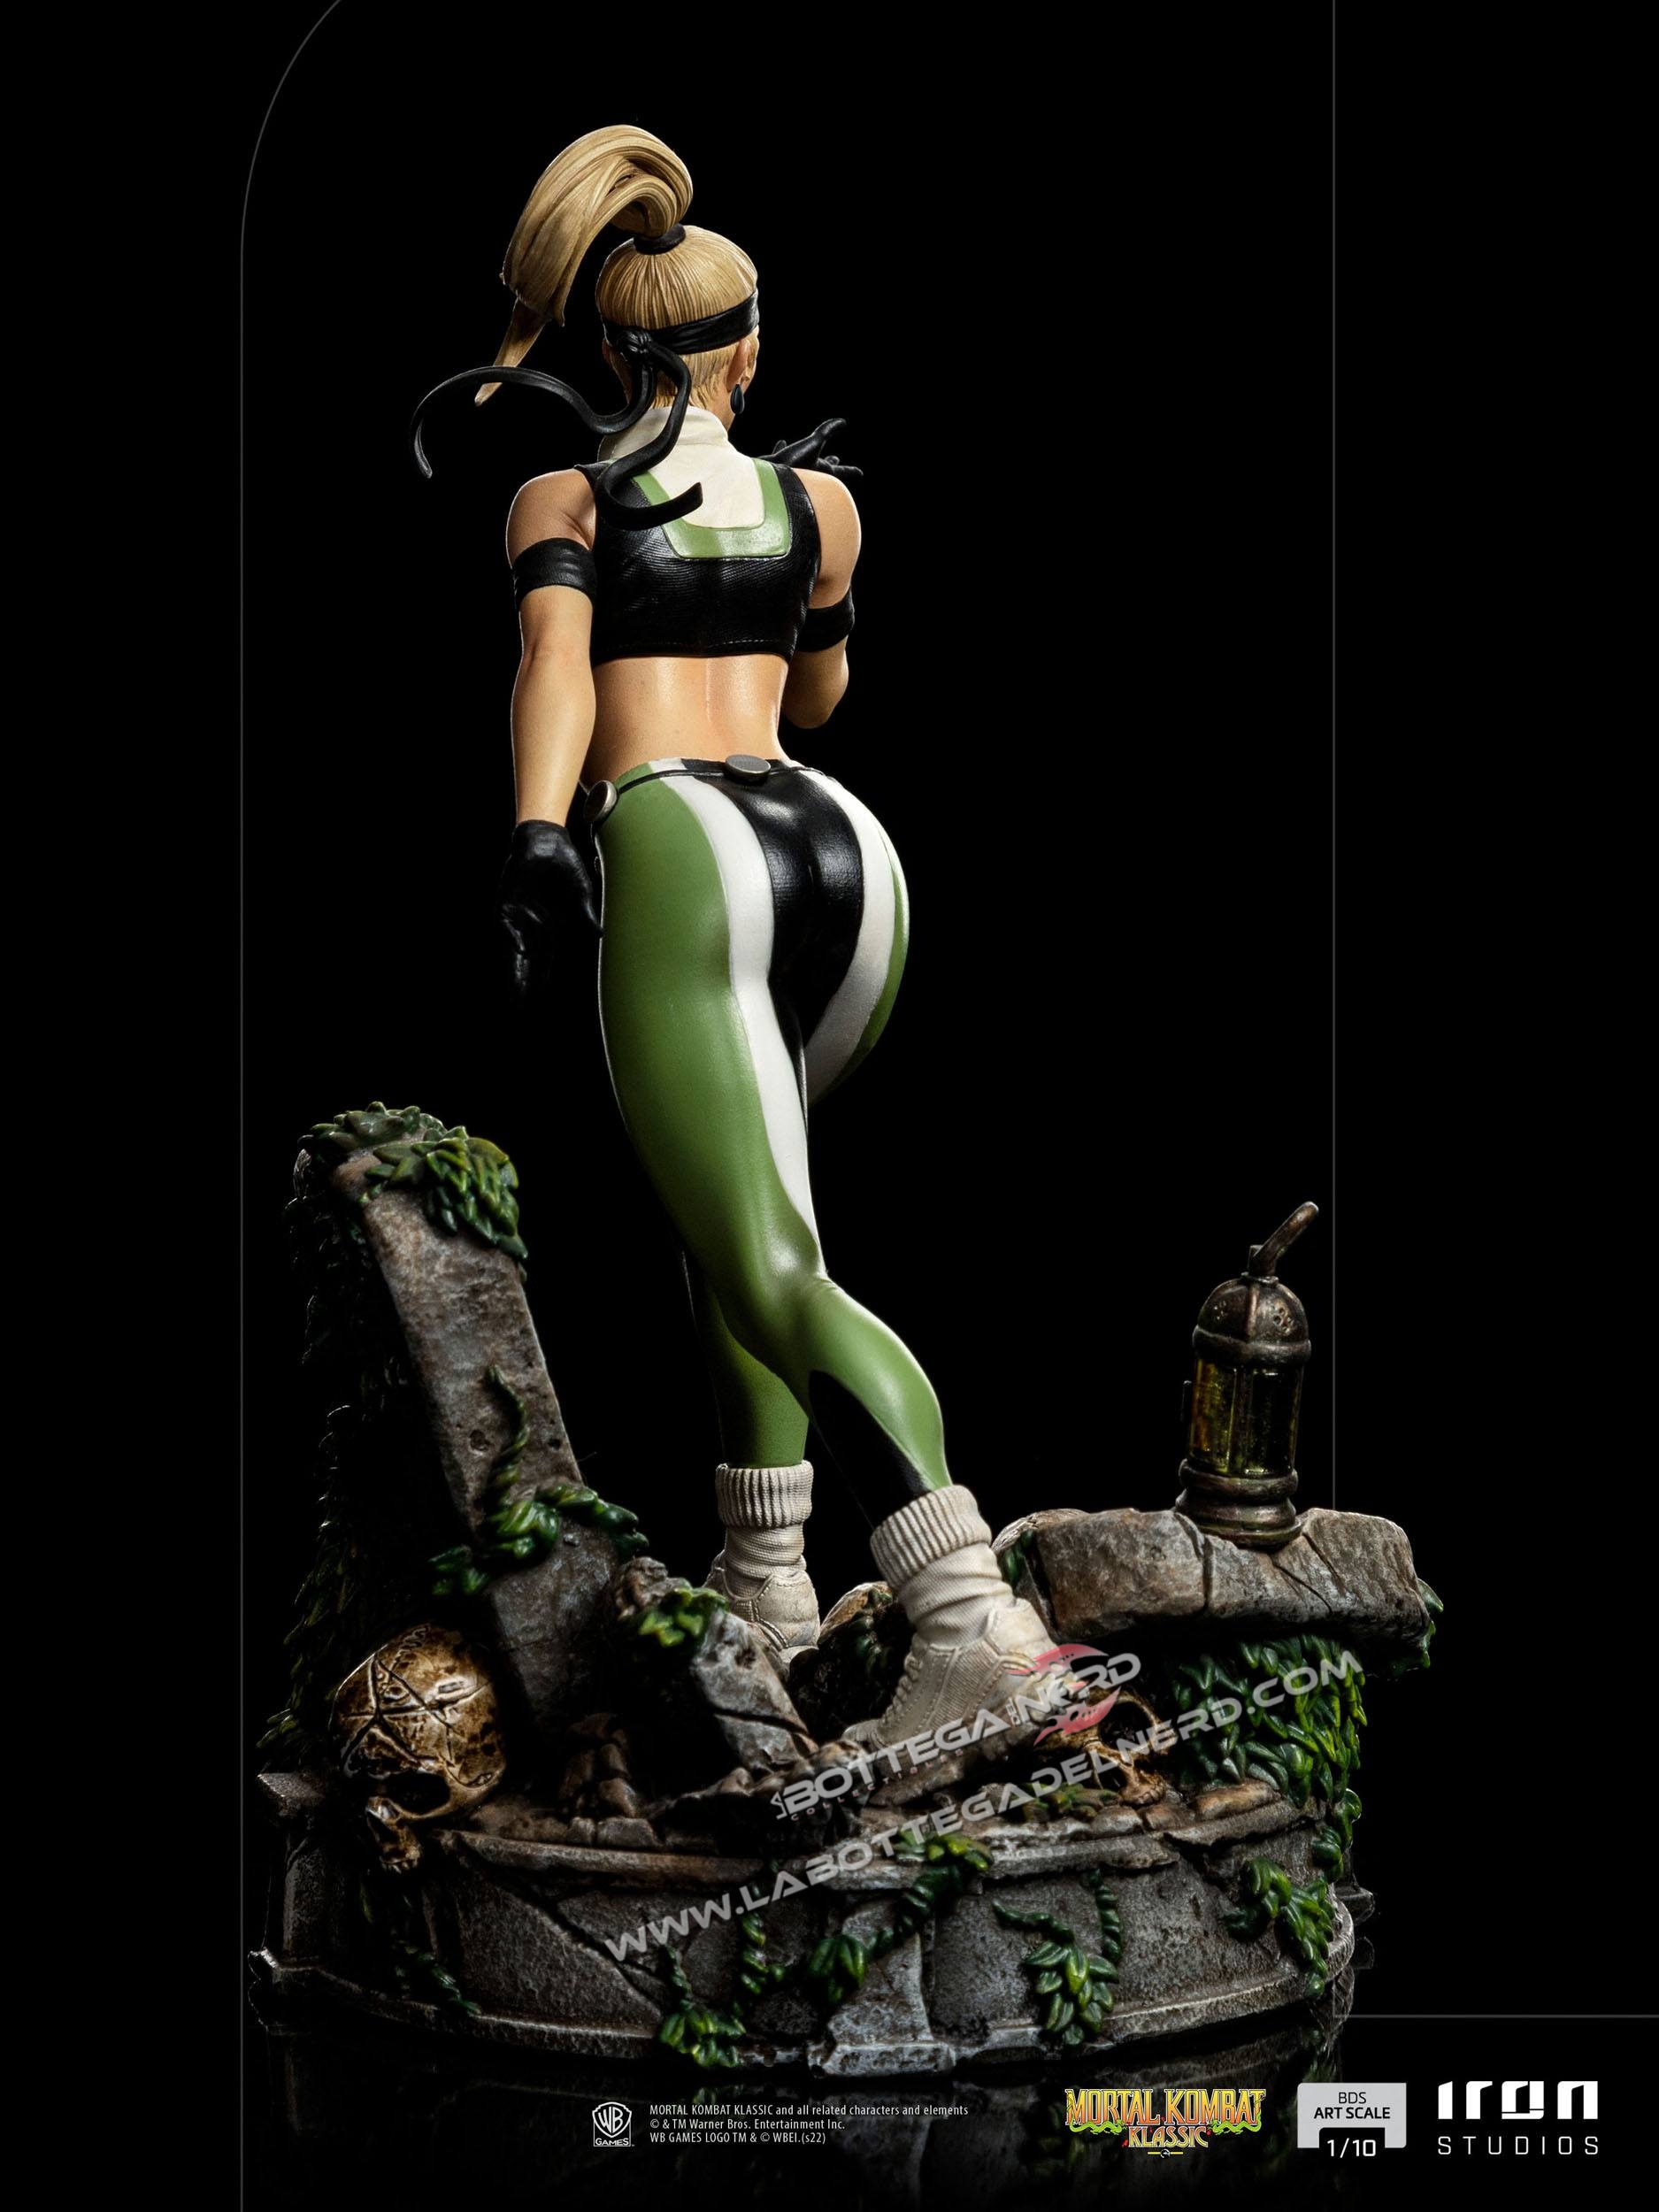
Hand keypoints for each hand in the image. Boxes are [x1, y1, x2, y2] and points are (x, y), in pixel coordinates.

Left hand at [495, 820, 600, 996]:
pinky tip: (517, 961)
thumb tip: (599, 934)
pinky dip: (512, 943)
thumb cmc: (564, 861)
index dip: (540, 976)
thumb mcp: (580, 890)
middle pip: (528, 958)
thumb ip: (585, 912)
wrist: (546, 838)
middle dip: (524, 981)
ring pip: (516, 949)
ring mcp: (517, 912)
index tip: (538, 996)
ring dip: (515, 971)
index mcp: (550, 922)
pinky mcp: (506, 902)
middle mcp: (531, 921)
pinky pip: (507, 928)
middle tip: (518, 1007)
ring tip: (513, 996)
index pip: (544, 956)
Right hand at [767, 417, 862, 485]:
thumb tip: (842, 422)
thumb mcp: (813, 443)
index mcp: (821, 471)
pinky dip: (783, 449)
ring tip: (812, 455)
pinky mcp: (779, 467)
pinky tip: (781, 442)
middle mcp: (810, 473)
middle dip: (831, 463)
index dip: (851, 470)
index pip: (841, 470)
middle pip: (824, 469)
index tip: (860, 473)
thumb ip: (827, 431)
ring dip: (810, 459)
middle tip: (837, 459)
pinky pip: (782, 456)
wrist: (768, 479)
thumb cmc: (792, 464)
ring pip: (805, 464)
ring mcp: (795, 472)